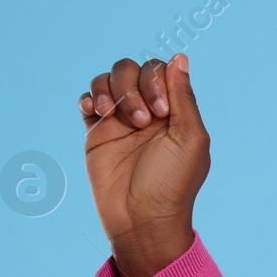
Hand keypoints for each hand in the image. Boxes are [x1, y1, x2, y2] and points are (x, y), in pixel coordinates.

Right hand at [78, 53, 208, 276]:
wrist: (141, 219)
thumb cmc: (172, 183)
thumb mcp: (190, 138)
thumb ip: (183, 97)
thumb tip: (179, 57)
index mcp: (174, 111)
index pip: (160, 70)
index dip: (156, 80)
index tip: (162, 112)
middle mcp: (147, 111)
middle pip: (131, 69)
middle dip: (134, 87)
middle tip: (143, 122)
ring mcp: (120, 121)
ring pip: (107, 79)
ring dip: (111, 91)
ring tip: (116, 117)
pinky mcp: (97, 133)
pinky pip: (87, 100)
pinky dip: (88, 98)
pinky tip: (95, 113)